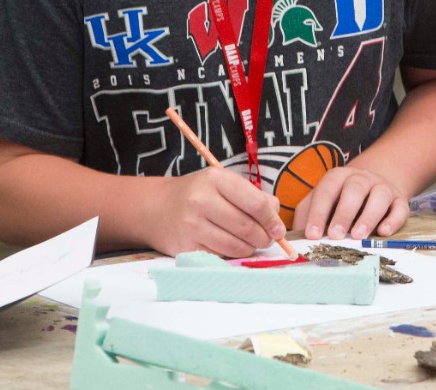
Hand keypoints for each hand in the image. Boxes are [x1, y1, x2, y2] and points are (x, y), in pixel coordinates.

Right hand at [149, 167, 286, 257]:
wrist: (156, 208)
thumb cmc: (198, 194)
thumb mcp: (223, 184)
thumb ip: (253, 197)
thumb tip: (276, 222)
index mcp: (216, 179)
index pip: (256, 203)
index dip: (272, 220)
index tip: (279, 229)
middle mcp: (202, 200)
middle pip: (247, 227)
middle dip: (264, 238)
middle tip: (267, 239)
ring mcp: (192, 225)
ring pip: (236, 246)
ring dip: (250, 249)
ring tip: (251, 244)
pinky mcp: (186, 247)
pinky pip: (221, 256)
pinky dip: (232, 255)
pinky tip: (232, 247)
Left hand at [292, 165, 410, 240]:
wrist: (373, 185)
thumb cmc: (340, 198)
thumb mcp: (322, 199)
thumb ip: (307, 213)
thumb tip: (294, 236)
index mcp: (337, 177)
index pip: (326, 191)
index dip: (319, 212)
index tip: (312, 234)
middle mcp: (361, 179)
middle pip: (354, 190)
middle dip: (344, 213)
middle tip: (335, 235)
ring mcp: (382, 188)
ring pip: (378, 196)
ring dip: (368, 216)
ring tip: (359, 236)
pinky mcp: (399, 200)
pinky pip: (400, 208)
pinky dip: (393, 220)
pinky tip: (383, 232)